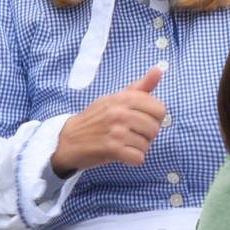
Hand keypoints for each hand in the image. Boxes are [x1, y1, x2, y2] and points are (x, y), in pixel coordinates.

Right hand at [50, 65, 165, 176]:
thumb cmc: (96, 119)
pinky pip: (138, 158)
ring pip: (146, 144)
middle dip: (146, 135)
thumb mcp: (116, 99)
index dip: (154, 119)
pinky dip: (132, 160)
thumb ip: (140, 87)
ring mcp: (116, 131)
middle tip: (130, 135)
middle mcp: (120, 112)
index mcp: (124, 98)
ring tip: (123, 144)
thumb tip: (159, 69)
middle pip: (154, 128)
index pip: (160, 110)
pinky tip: (122, 155)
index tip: (141, 121)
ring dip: (137, 148)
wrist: (69, 139)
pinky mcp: (112, 149)